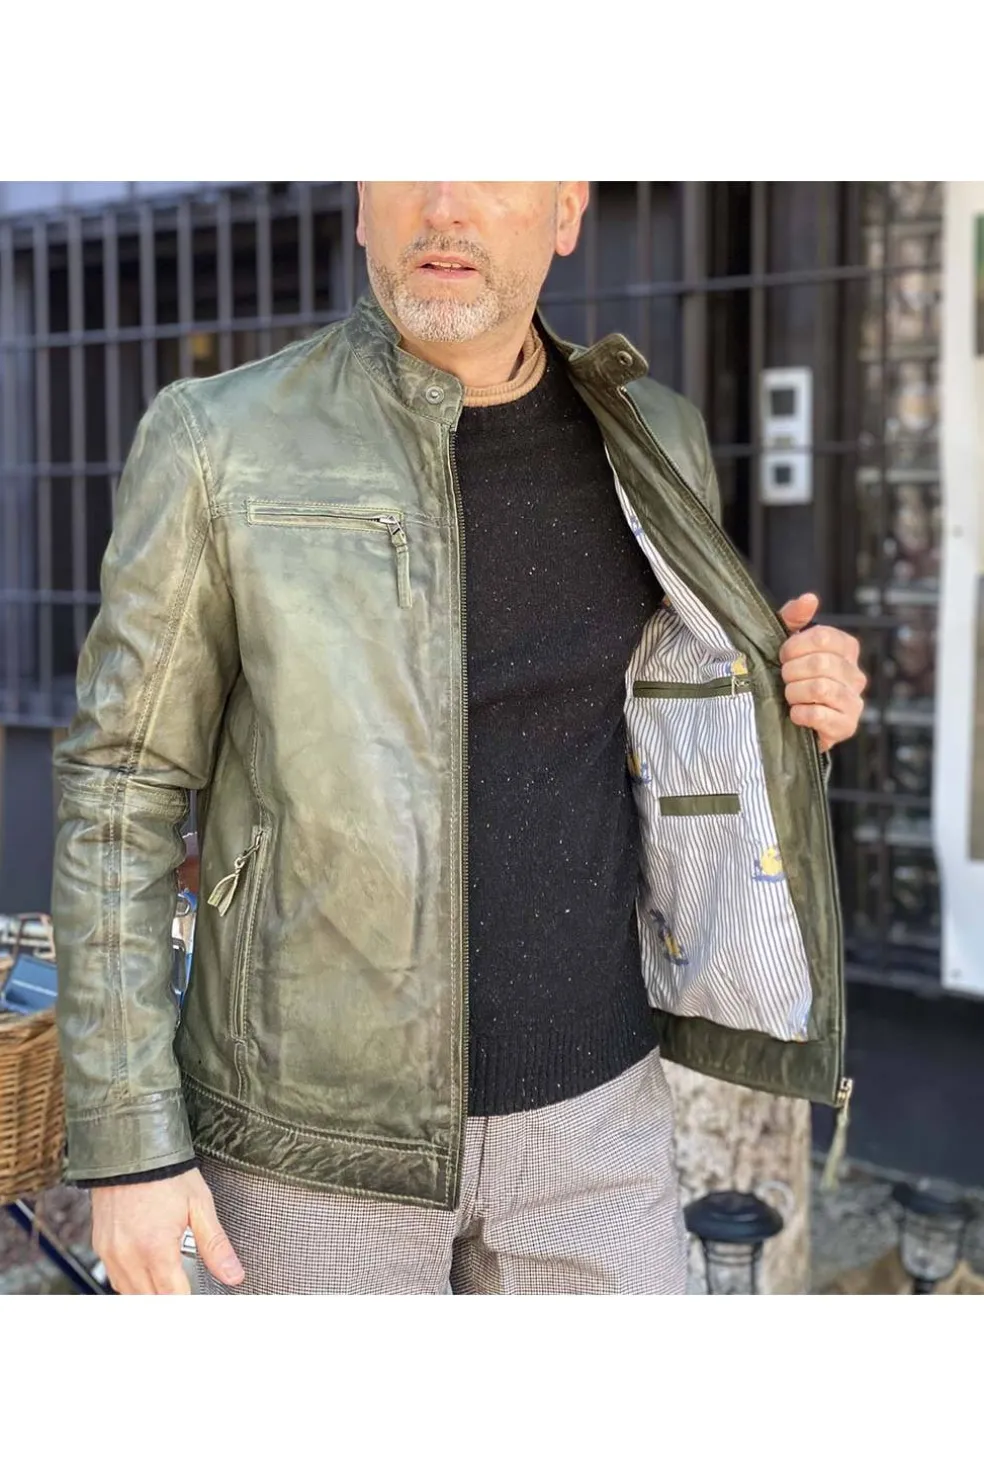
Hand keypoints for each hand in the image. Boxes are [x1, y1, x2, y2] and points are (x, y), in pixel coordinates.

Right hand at [90, 1167, 244, 1294]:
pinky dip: (133, 1285)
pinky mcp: (100, 1246)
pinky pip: (116, 1280)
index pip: (174, 1299)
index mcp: (155, 1248)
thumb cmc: (166, 1173)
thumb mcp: (200, 1205)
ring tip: (173, 1289)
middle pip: (151, 1303)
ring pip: (130, 1295)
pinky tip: (149, 1276)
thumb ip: (216, 1245)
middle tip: (189, 1295)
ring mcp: (110, 1252)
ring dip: (152, 1297)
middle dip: (172, 1303)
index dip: (190, 1307)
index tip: (202, 1307)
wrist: (129, 1148)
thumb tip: (234, 1274)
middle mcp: (128, 1256)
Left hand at [777, 593, 865, 752]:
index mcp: (846, 649)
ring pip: (821, 689)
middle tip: (784, 678)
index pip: (824, 637)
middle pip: (821, 663)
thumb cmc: (791, 676)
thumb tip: (809, 599)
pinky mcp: (846, 726)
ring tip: (789, 696)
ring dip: (794, 692)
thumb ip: (794, 617)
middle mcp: (855, 674)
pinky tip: (795, 713)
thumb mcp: (786, 643)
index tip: (782, 655)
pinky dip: (800, 714)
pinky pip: (820, 715)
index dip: (795, 646)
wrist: (789, 719)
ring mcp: (854, 702)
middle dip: (792, 671)